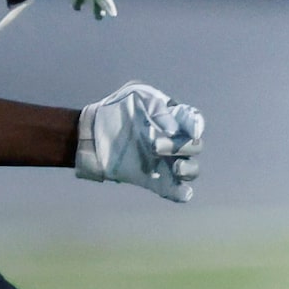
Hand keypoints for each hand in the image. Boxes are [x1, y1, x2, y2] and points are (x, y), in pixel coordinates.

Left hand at [76, 81, 203, 202]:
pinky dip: (181, 194)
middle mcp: (174, 140)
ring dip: (188, 169)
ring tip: (175, 168)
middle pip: (194, 146)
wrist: (91, 132)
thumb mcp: (137, 94)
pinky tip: (183, 194)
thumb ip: (158, 107)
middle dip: (180, 147)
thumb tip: (173, 130)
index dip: (196, 125)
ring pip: (192, 169)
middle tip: (154, 146)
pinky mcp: (153, 180)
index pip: (194, 121)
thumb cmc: (116, 107)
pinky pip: (174, 190)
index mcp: (174, 117)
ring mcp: (165, 161)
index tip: (192, 130)